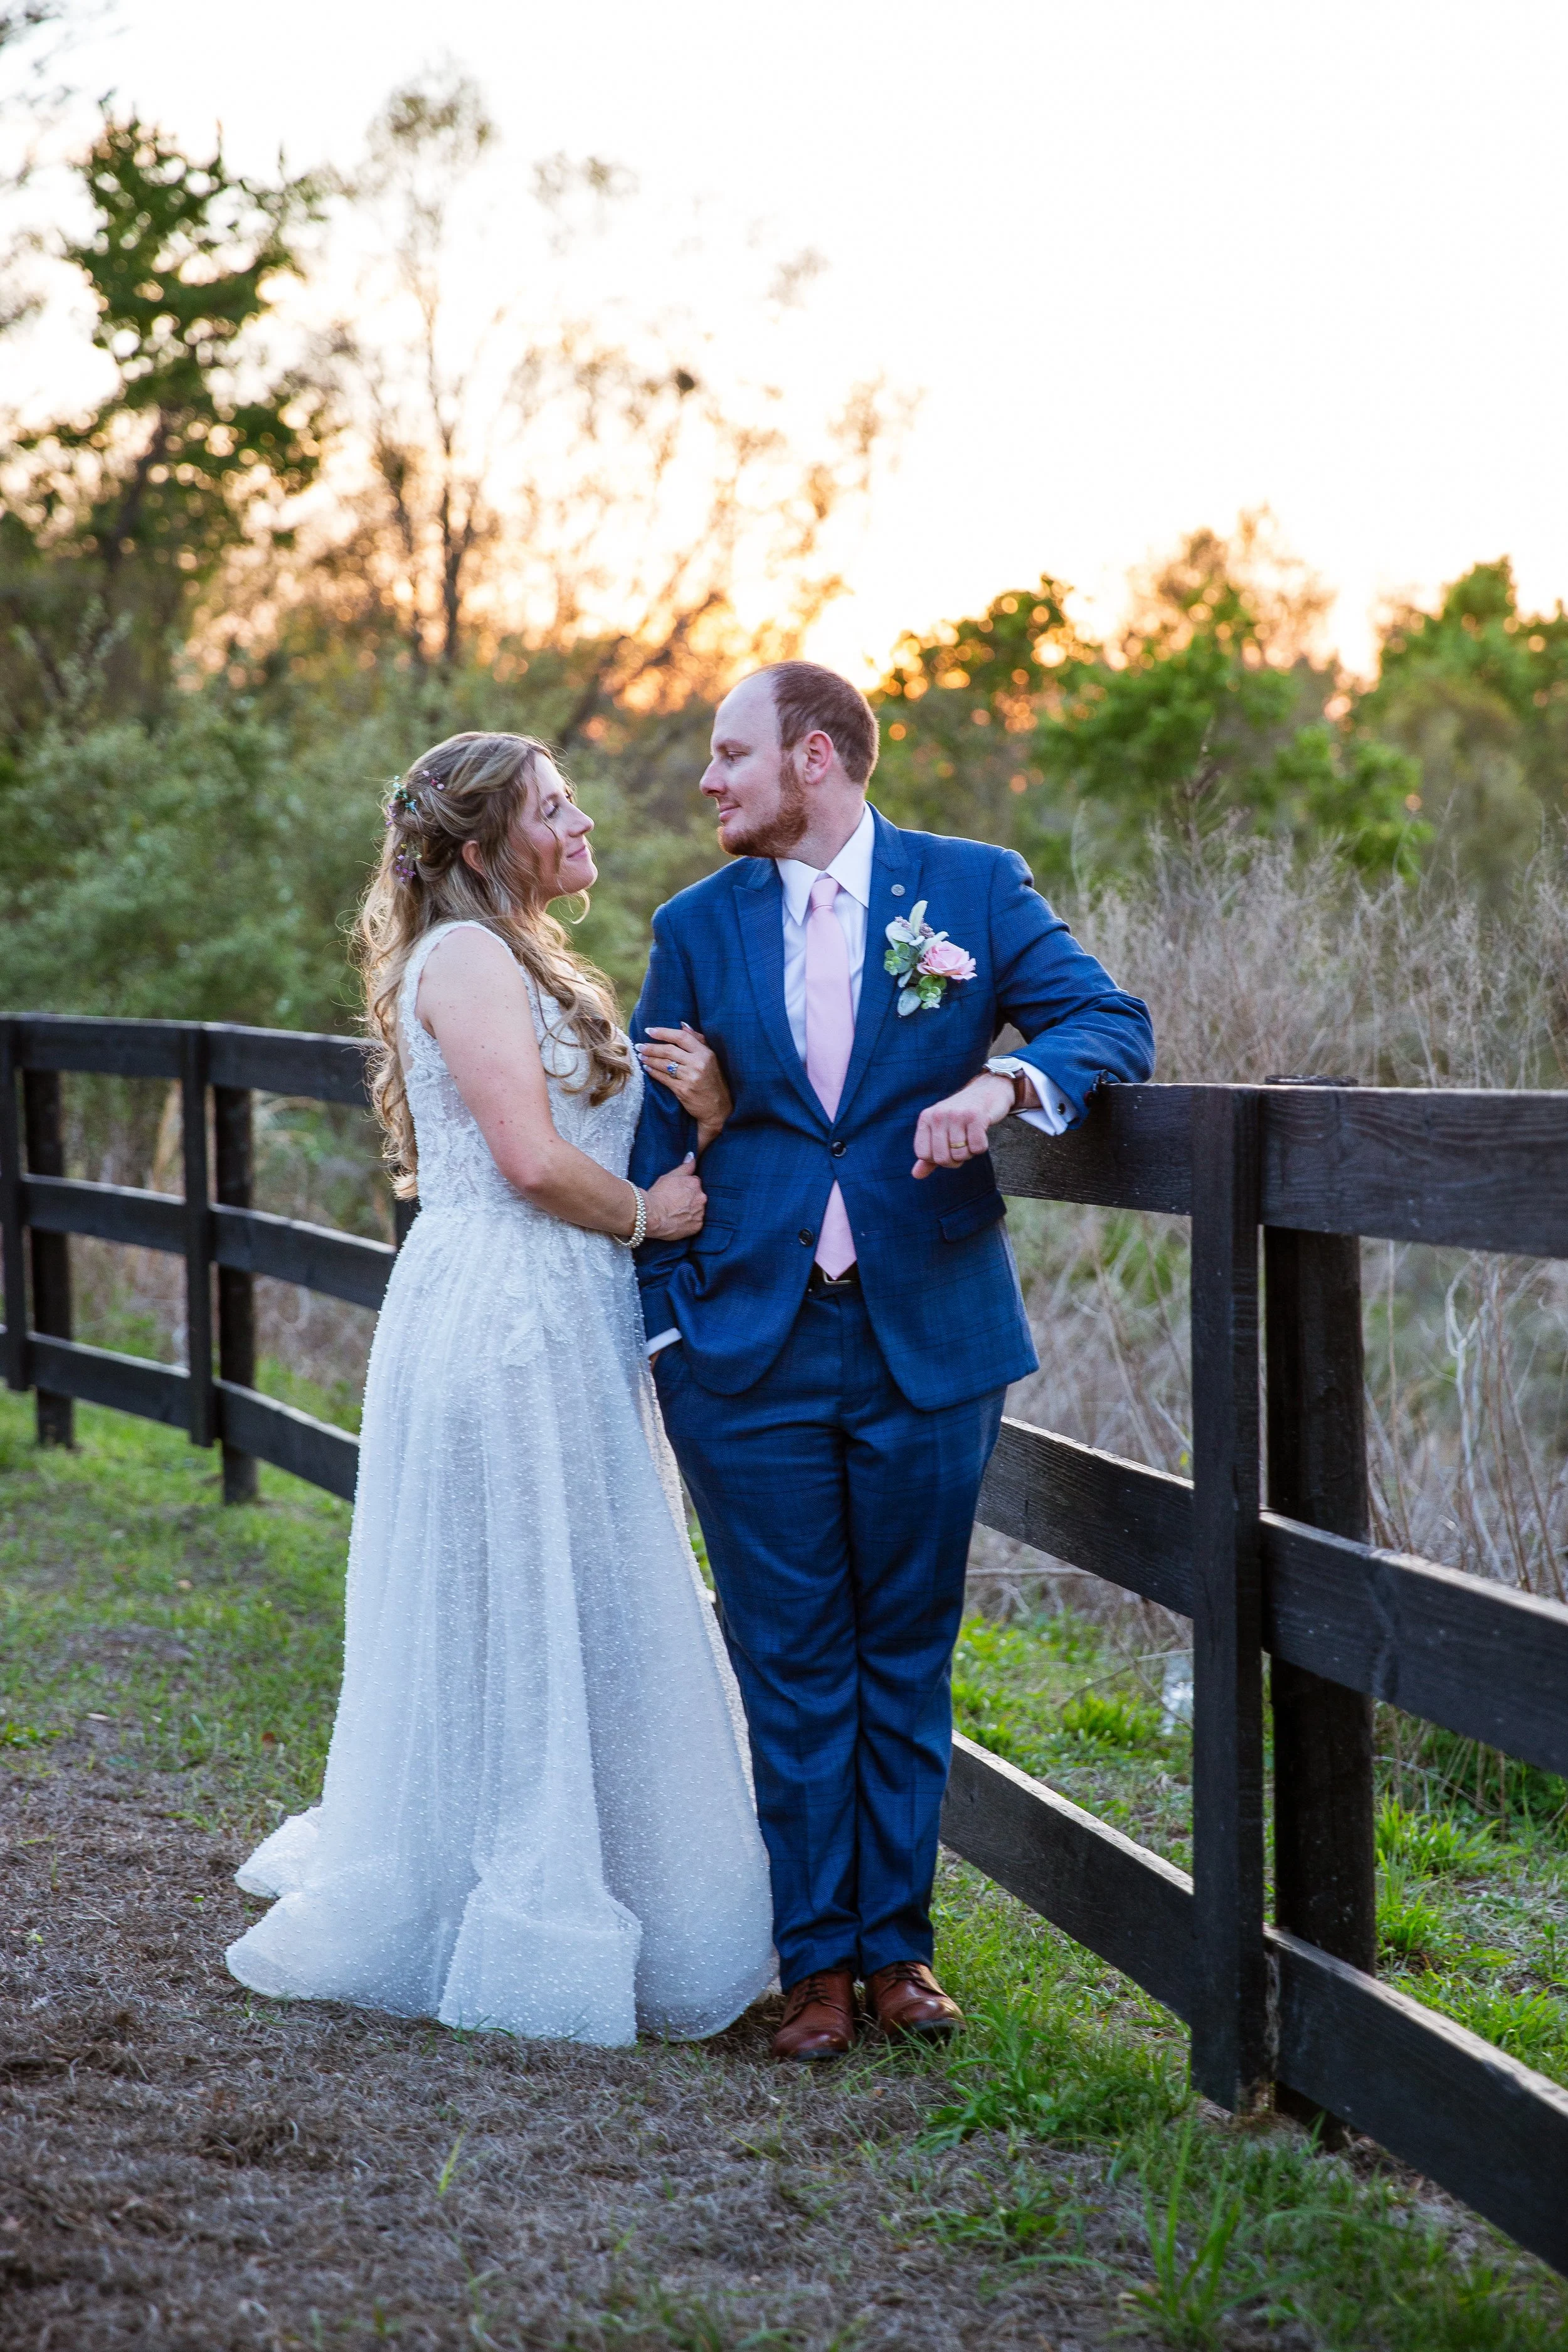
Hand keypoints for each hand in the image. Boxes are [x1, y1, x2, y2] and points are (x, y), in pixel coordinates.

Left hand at [638, 1024, 732, 1151]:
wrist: (718, 1108)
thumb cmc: (714, 1081)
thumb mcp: (712, 1058)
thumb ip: (698, 1040)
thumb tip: (682, 1025)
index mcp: (705, 1053)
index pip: (681, 1037)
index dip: (663, 1032)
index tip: (649, 1031)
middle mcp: (698, 1064)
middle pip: (669, 1050)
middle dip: (651, 1047)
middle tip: (639, 1046)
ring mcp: (690, 1078)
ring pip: (664, 1064)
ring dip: (649, 1059)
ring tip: (641, 1056)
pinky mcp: (683, 1090)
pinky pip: (663, 1078)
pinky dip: (653, 1072)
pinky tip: (647, 1069)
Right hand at [643, 1153, 706, 1239]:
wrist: (652, 1216)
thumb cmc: (658, 1194)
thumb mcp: (670, 1176)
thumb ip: (685, 1166)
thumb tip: (692, 1156)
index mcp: (696, 1183)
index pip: (694, 1184)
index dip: (684, 1188)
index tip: (676, 1193)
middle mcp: (702, 1197)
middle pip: (698, 1197)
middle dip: (690, 1199)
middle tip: (676, 1204)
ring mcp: (700, 1213)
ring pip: (698, 1210)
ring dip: (691, 1211)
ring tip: (677, 1213)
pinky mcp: (697, 1227)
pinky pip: (696, 1223)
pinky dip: (689, 1223)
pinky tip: (679, 1221)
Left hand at [912, 1071, 1017, 1178]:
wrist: (989, 1088)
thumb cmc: (963, 1114)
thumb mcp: (941, 1130)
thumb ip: (929, 1154)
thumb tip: (916, 1175)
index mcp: (926, 1118)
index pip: (923, 1154)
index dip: (937, 1159)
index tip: (947, 1150)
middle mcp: (938, 1115)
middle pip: (942, 1158)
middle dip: (955, 1160)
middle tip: (962, 1147)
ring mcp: (957, 1115)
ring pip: (960, 1154)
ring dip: (969, 1153)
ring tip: (971, 1138)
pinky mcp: (976, 1116)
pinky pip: (977, 1148)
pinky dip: (981, 1147)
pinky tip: (981, 1134)